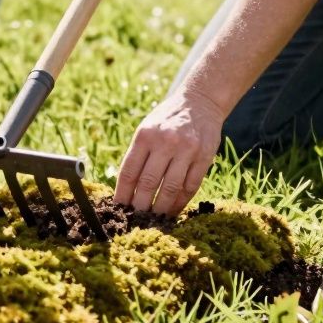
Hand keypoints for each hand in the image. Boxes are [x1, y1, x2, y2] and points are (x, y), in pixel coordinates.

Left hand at [114, 91, 224, 214]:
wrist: (200, 102)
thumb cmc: (166, 120)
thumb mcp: (146, 129)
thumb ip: (138, 155)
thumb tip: (126, 190)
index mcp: (145, 136)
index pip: (129, 172)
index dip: (122, 195)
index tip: (118, 210)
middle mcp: (165, 142)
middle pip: (148, 184)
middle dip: (140, 207)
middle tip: (135, 221)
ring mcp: (187, 149)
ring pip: (170, 189)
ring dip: (161, 209)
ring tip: (154, 220)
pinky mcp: (204, 157)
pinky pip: (190, 187)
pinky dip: (180, 203)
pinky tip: (173, 211)